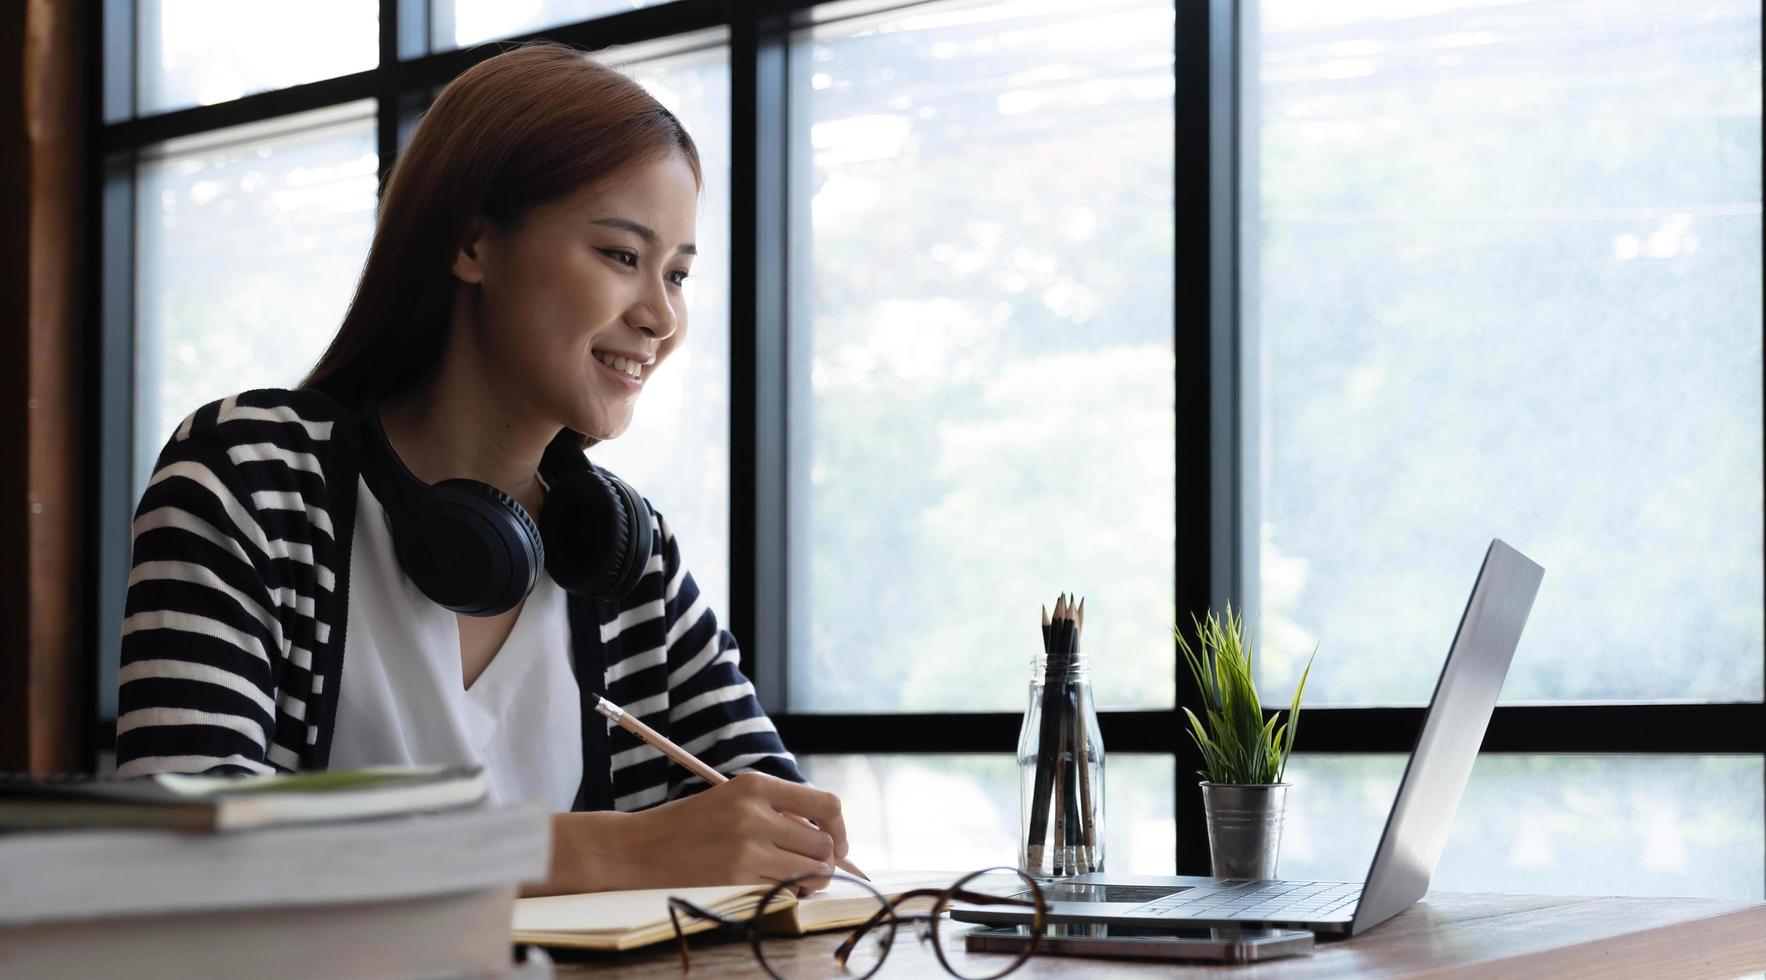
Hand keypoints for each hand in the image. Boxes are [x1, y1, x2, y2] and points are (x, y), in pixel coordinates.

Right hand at [538, 773, 849, 895]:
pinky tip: (770, 887)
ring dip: (808, 881)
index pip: (826, 804)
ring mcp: (746, 847)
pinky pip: (784, 891)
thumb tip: (828, 837)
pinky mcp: (736, 878)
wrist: (638, 849)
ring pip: (809, 871)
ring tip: (791, 880)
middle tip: (809, 869)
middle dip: (823, 860)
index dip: (839, 830)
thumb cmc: (688, 826)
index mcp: (755, 785)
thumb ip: (777, 810)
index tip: (836, 846)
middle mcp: (755, 812)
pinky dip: (787, 894)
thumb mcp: (733, 799)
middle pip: (822, 843)